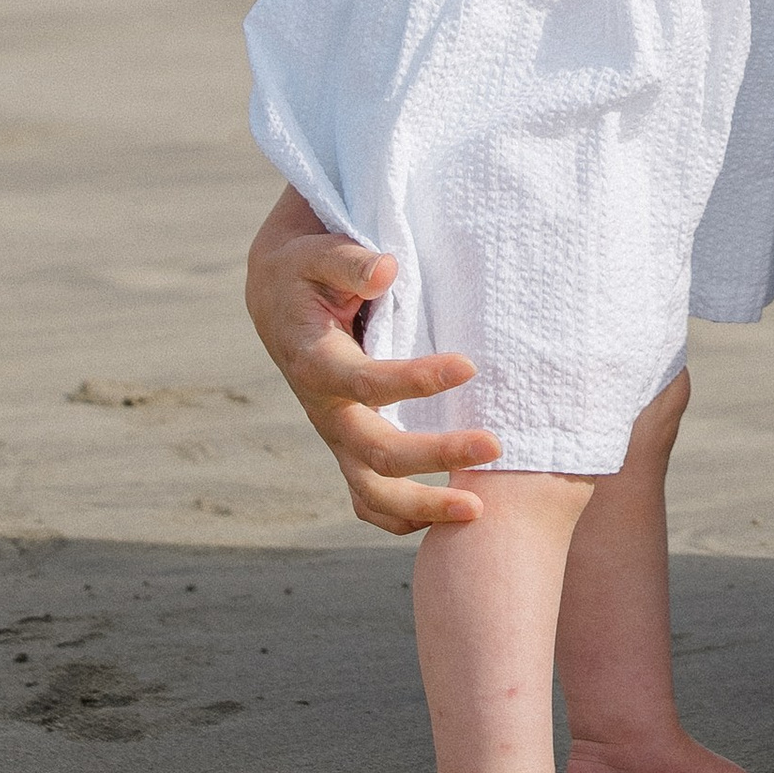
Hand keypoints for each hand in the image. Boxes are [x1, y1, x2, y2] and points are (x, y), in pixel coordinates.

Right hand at [243, 200, 500, 535]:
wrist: (279, 301)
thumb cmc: (306, 272)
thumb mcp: (319, 255)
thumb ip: (350, 262)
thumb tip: (387, 270)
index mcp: (316, 364)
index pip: (367, 383)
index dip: (417, 380)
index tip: (469, 366)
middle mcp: (326, 411)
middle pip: (376, 453)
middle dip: (435, 455)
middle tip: (494, 446)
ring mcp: (337, 436)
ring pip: (371, 493)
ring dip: (422, 506)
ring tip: (477, 510)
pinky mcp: (348, 446)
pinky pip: (369, 500)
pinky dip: (404, 517)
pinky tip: (449, 515)